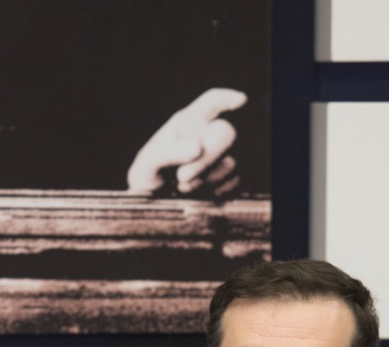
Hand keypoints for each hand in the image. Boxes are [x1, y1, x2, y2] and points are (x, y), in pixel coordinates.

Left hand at [126, 88, 246, 197]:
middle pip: (226, 132)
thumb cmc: (147, 177)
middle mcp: (208, 136)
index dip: (228, 98)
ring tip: (182, 186)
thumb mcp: (148, 162)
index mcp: (187, 122)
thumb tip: (197, 147)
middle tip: (182, 177)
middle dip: (207, 157)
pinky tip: (197, 194)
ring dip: (204, 179)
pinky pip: (232, 183)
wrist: (152, 206)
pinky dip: (213, 191)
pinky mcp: (228, 181)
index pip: (212, 102)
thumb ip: (170, 152)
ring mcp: (221, 158)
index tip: (241, 100)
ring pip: (230, 162)